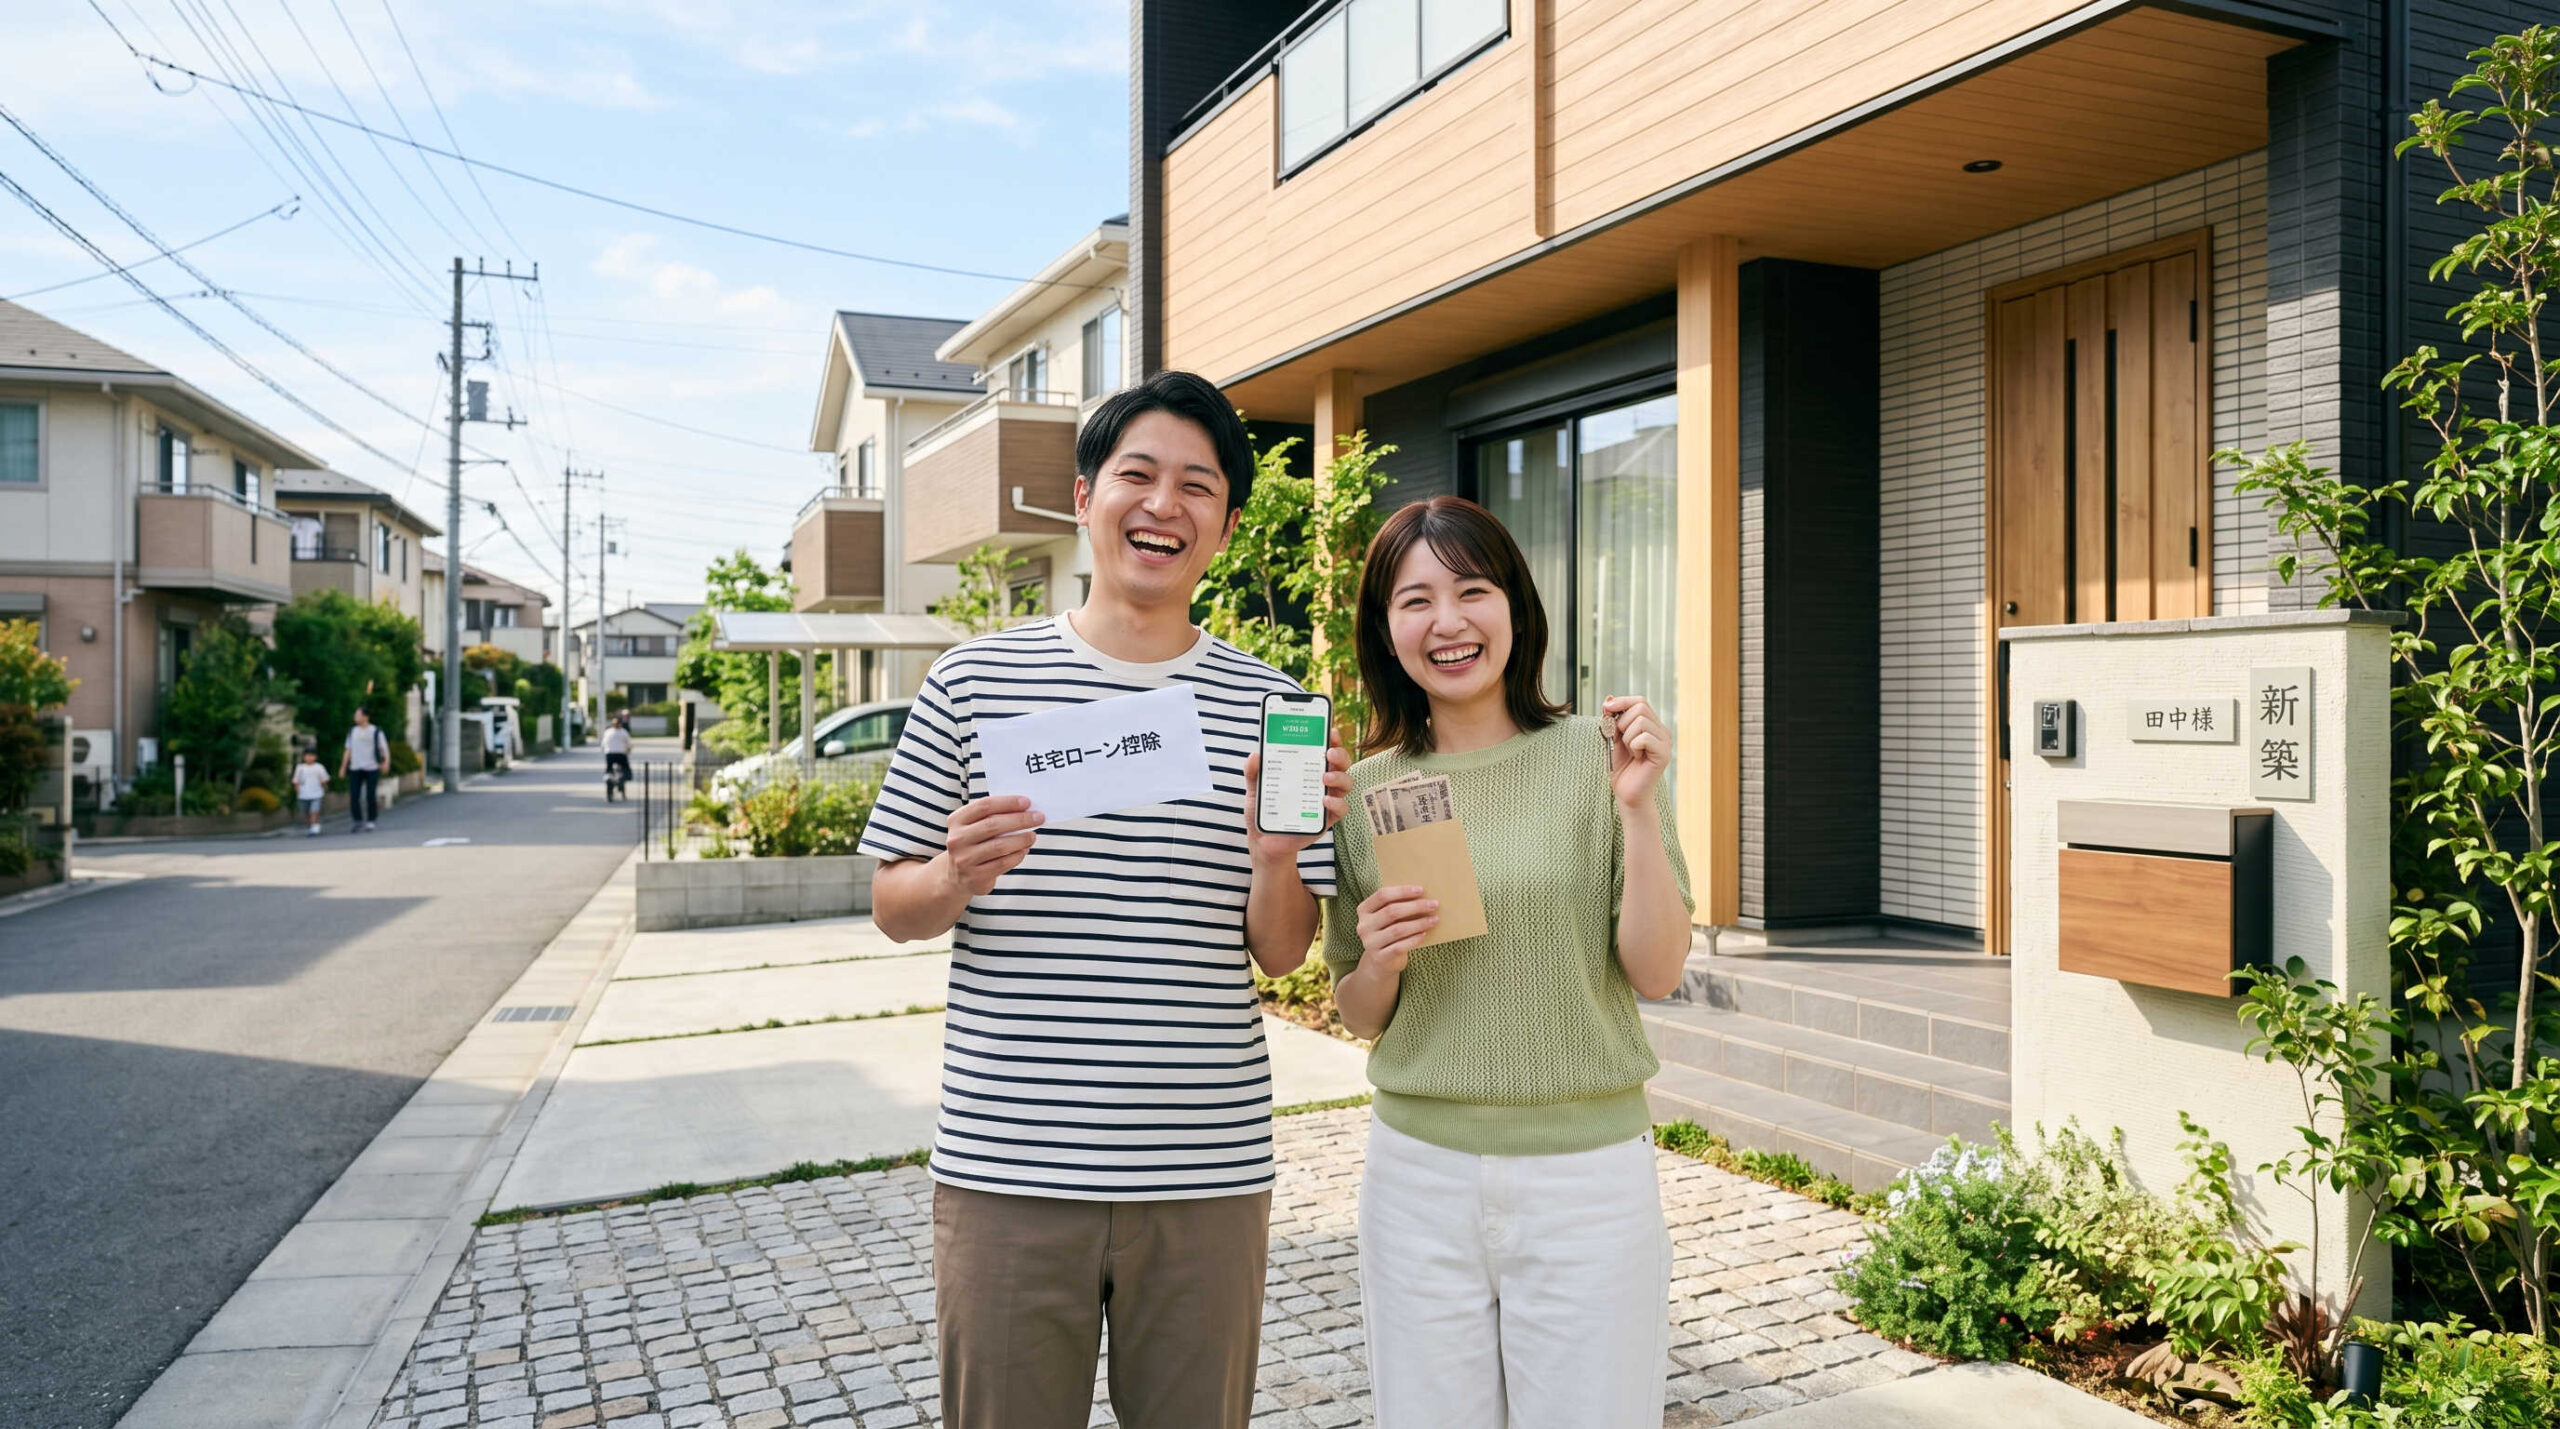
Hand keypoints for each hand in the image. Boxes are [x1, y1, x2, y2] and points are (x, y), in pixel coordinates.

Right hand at [942, 793, 1043, 897]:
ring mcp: (965, 859)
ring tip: (1033, 835)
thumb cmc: (972, 845)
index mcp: (957, 820)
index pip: (984, 806)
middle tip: (1038, 818)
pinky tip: (1024, 850)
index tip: (1027, 802)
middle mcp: (957, 839)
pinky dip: (1017, 855)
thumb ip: (992, 817)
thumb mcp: (973, 827)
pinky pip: (1003, 863)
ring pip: (1000, 846)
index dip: (1008, 802)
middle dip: (1020, 820)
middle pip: (993, 825)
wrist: (955, 876)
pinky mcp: (976, 876)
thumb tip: (1024, 810)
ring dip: (1022, 839)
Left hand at [1242, 732, 1350, 859]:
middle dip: (1340, 755)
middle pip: (1341, 764)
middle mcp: (1320, 783)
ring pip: (1346, 784)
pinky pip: (1341, 809)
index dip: (1332, 739)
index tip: (1330, 731)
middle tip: (1329, 754)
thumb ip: (1253, 773)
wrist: (1264, 842)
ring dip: (1340, 778)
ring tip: (1325, 777)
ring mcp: (1326, 801)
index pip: (1325, 750)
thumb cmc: (1264, 811)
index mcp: (1307, 770)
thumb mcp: (1255, 789)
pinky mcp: (1326, 820)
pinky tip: (1324, 800)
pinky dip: (1337, 803)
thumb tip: (1255, 755)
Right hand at [1353, 884, 1436, 975]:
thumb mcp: (1387, 918)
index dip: (1402, 891)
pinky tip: (1424, 934)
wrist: (1380, 962)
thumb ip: (1397, 905)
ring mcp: (1370, 943)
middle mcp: (1363, 926)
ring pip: (1397, 930)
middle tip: (1434, 904)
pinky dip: (1413, 940)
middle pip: (1391, 911)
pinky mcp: (1379, 958)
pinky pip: (1399, 947)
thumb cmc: (1388, 932)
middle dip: (1415, 906)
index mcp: (1364, 910)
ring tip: (1434, 919)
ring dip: (1419, 923)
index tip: (1421, 890)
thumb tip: (1423, 895)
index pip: (1382, 895)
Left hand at [1602, 695, 1671, 808]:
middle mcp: (1662, 731)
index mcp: (1652, 725)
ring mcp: (1665, 742)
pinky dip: (1633, 746)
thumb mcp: (1612, 738)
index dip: (1622, 701)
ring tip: (1630, 751)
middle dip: (1622, 722)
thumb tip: (1609, 697)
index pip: (1640, 701)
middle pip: (1640, 707)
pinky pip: (1644, 737)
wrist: (1627, 793)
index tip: (1606, 709)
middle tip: (1621, 740)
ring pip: (1641, 722)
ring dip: (1627, 737)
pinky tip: (1637, 757)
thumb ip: (1611, 719)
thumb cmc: (1621, 768)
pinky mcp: (1664, 753)